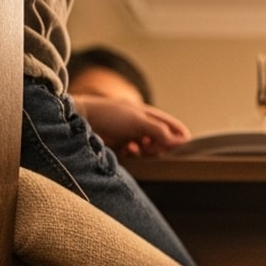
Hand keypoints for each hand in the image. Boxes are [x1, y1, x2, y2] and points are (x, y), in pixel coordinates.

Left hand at [72, 94, 190, 157]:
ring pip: (149, 147)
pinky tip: (129, 151)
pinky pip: (135, 153)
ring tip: (139, 148)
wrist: (80, 120)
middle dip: (160, 145)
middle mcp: (140, 123)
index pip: (170, 124)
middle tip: (153, 148)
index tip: (185, 146)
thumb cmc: (109, 115)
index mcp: (146, 112)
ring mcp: (130, 134)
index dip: (179, 134)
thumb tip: (179, 140)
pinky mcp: (120, 145)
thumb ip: (159, 130)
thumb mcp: (138, 121)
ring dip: (147, 150)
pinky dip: (135, 153)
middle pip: (161, 138)